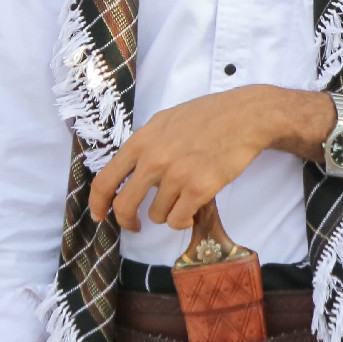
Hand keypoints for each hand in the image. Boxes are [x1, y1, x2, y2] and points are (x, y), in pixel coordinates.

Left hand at [87, 86, 292, 231]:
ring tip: (182, 198)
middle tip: (135, 225)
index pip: (105, 180)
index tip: (99, 215)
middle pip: (125, 205)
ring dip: (167, 213)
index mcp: (141, 141)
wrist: (244, 117)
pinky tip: (192, 208)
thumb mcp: (164, 121)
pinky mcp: (199, 189)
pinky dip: (184, 220)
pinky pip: (179, 220)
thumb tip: (130, 171)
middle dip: (127, 221)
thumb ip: (145, 146)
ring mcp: (176, 175)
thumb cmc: (207, 116)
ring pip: (157, 215)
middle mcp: (154, 159)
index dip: (98, 203)